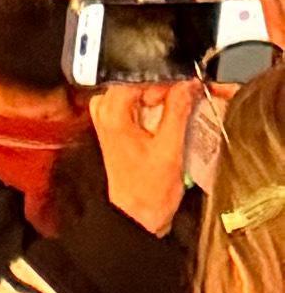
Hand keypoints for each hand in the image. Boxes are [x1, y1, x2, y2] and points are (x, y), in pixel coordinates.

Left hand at [95, 81, 203, 235]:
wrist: (136, 216)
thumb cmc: (148, 191)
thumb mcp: (170, 149)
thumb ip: (178, 111)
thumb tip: (187, 84)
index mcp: (111, 110)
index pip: (140, 75)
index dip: (167, 81)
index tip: (188, 87)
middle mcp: (104, 108)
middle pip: (139, 82)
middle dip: (166, 92)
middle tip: (187, 102)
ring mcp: (107, 115)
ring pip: (140, 93)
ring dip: (162, 103)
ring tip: (179, 117)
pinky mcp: (115, 124)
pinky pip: (137, 106)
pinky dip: (155, 112)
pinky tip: (169, 125)